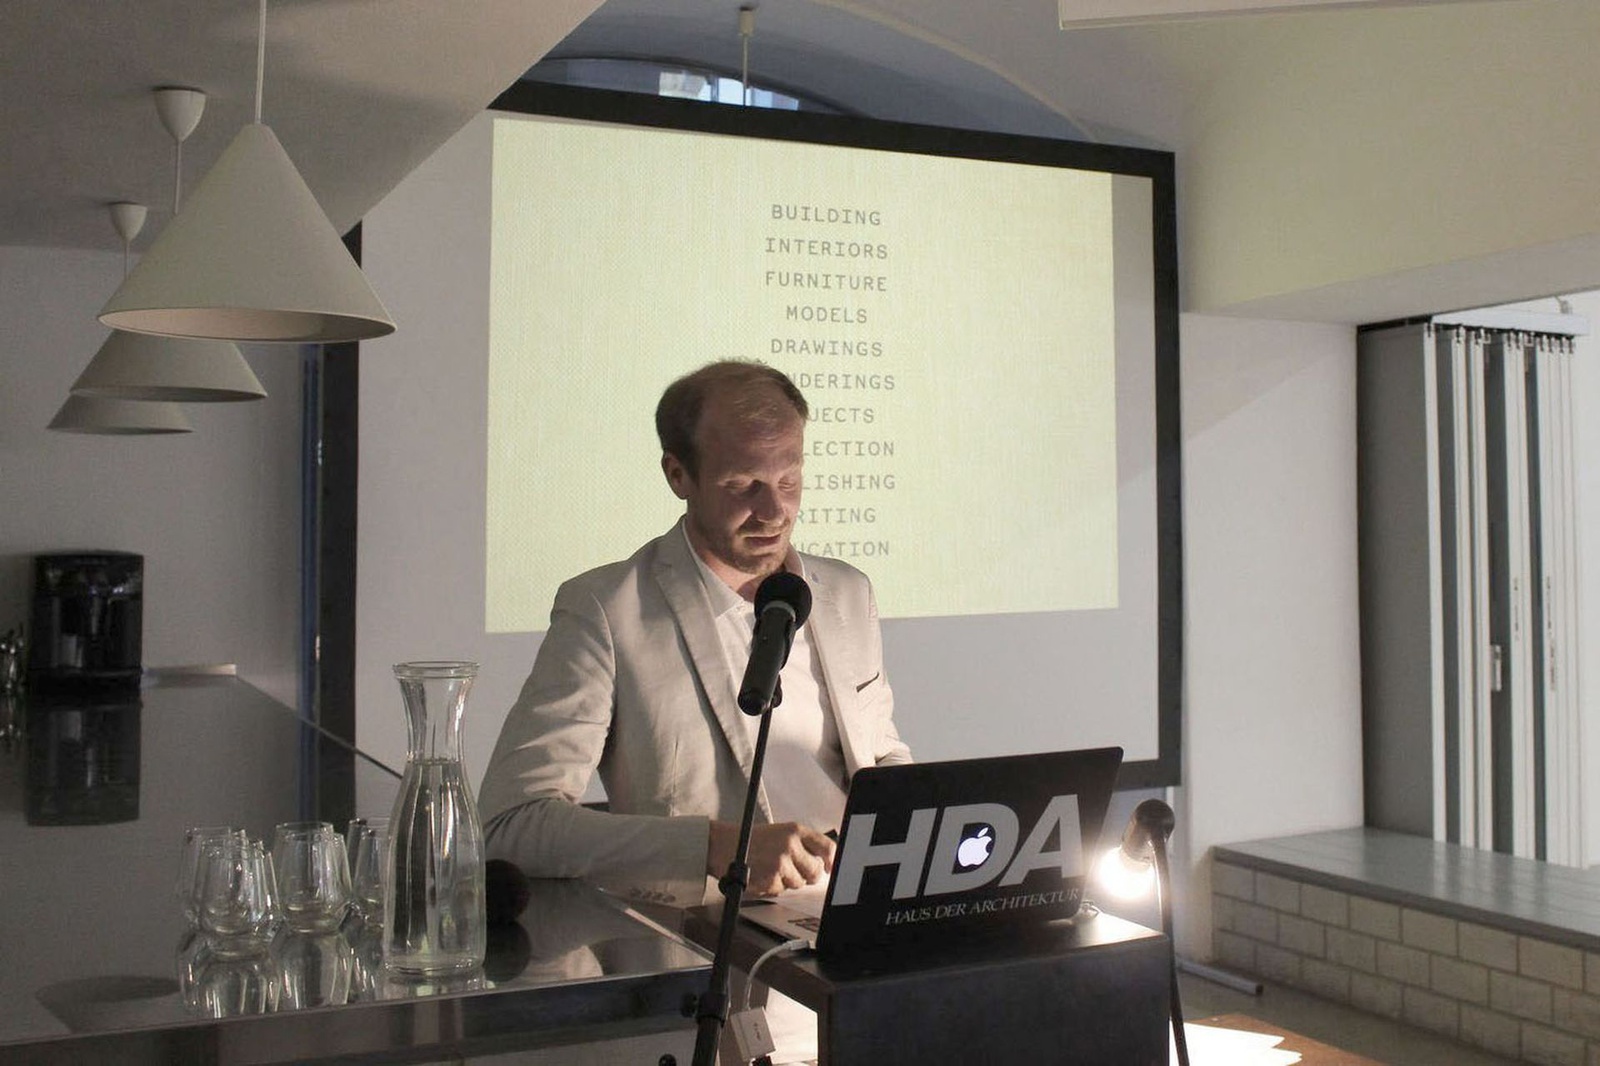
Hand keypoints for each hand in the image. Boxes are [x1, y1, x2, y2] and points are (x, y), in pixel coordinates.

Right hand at [706, 820, 835, 897]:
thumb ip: (801, 845)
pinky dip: (771, 887)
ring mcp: (781, 862)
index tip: (829, 868)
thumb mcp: (779, 833)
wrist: (722, 845)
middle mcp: (790, 844)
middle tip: (793, 872)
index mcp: (795, 830)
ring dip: (786, 881)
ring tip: (769, 868)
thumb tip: (823, 863)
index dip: (831, 861)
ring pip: (797, 883)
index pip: (827, 847)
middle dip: (807, 876)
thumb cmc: (750, 840)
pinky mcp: (771, 878)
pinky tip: (760, 875)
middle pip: (815, 871)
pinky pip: (780, 890)